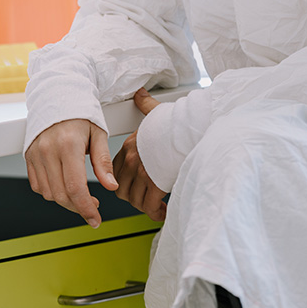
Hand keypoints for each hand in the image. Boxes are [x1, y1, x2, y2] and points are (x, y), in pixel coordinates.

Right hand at [25, 118, 118, 227]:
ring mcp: (35, 154)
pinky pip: (38, 185)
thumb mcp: (98, 133)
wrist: (57, 95)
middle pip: (61, 195)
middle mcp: (48, 150)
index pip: (75, 188)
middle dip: (79, 208)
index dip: (86, 209)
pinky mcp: (28, 156)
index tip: (95, 219)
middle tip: (93, 208)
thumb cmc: (80, 112)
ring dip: (65, 201)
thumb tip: (111, 186)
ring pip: (48, 193)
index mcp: (68, 144)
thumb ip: (103, 162)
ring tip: (80, 195)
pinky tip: (64, 185)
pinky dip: (51, 192)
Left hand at [112, 88, 167, 221]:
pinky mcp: (155, 183)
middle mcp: (132, 160)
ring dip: (144, 206)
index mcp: (129, 146)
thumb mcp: (156, 111)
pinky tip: (162, 211)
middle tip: (145, 198)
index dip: (125, 181)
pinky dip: (155, 212)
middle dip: (132, 197)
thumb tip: (140, 94)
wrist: (190, 128)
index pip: (116, 171)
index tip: (135, 185)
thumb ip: (145, 105)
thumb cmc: (175, 121)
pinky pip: (148, 206)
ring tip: (155, 207)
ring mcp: (142, 172)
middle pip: (121, 189)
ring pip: (134, 200)